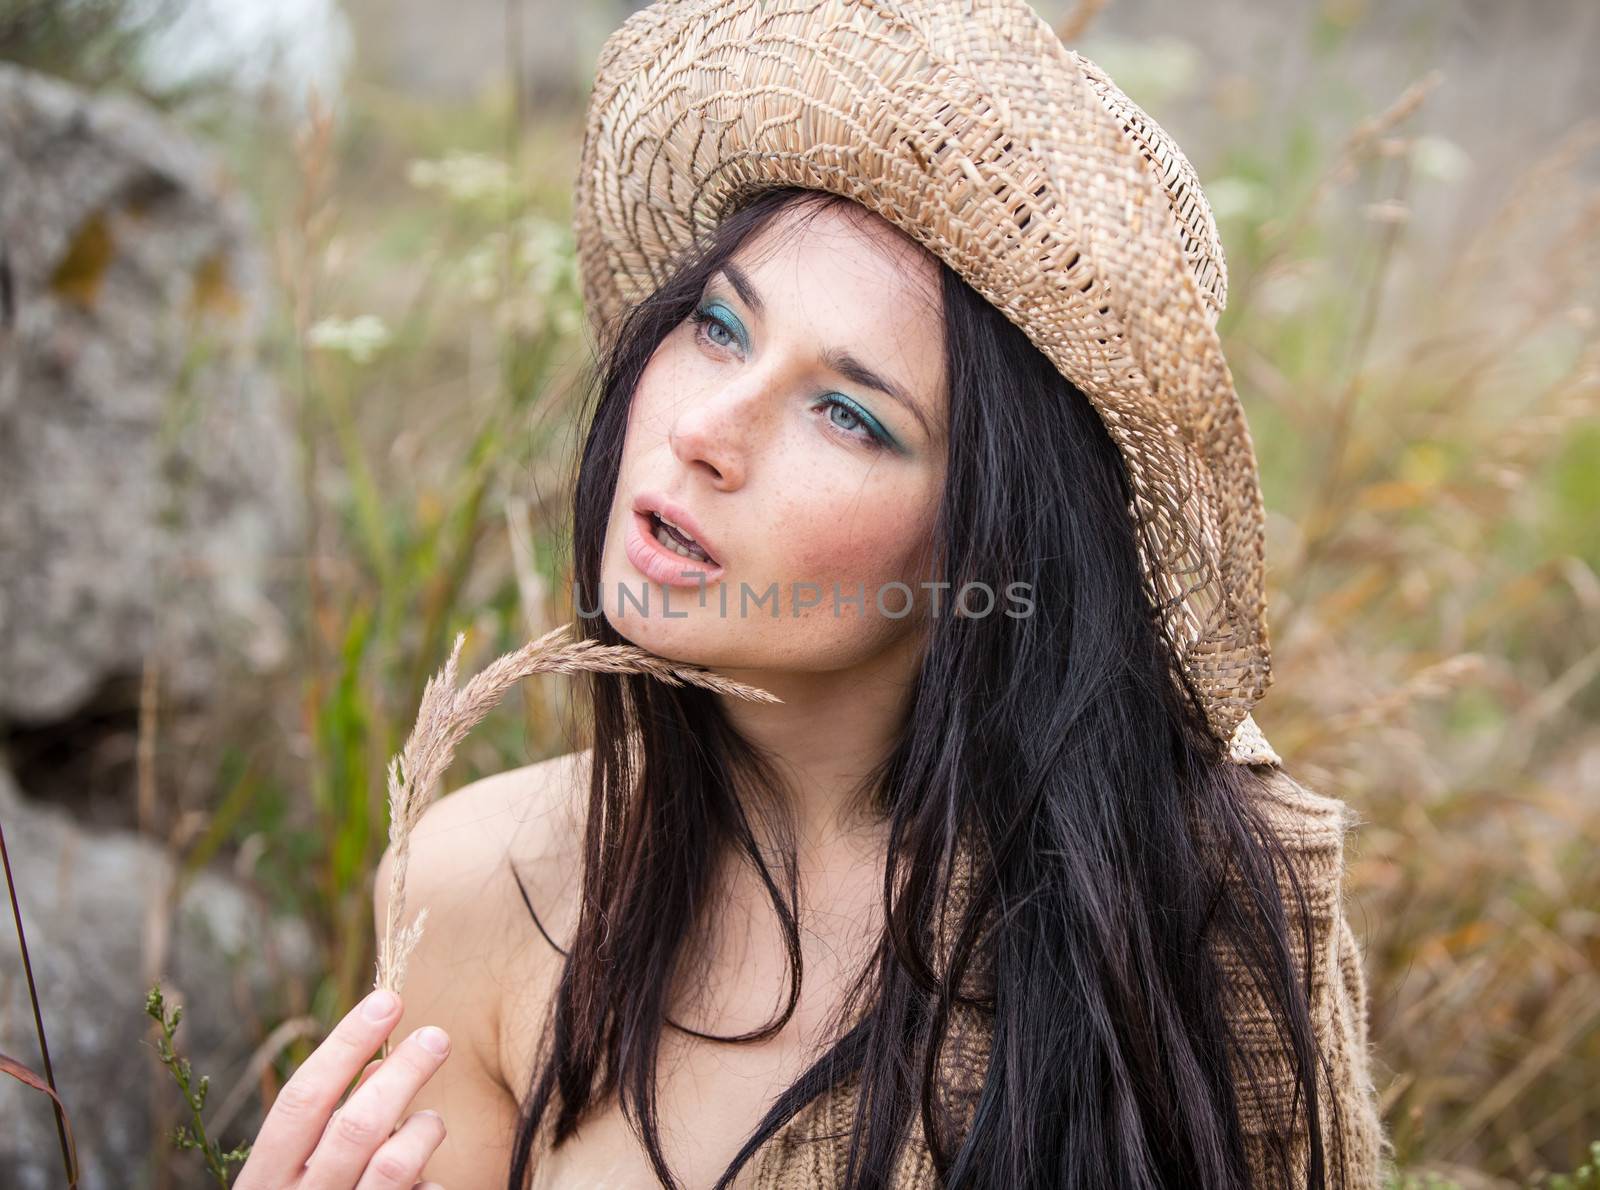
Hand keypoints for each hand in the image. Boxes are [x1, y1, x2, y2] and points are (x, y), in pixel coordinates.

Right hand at [233, 988, 451, 1188]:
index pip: (303, 1099)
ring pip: (397, 1163)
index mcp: (263, 1183)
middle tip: (436, 1036)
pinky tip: (425, 1184)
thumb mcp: (292, 1179)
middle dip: (403, 1072)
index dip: (345, 1045)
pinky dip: (432, 1184)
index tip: (386, 1000)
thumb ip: (325, 1128)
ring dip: (424, 1129)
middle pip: (357, 1125)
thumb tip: (375, 1064)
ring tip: (429, 1122)